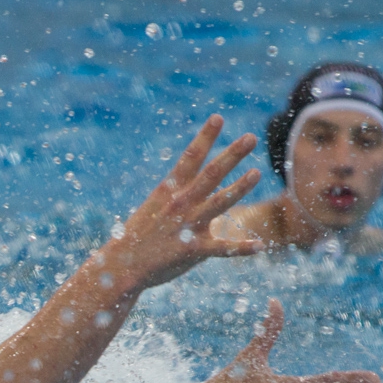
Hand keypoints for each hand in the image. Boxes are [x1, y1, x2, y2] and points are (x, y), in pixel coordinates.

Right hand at [99, 115, 263, 290]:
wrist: (121, 265)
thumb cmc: (140, 234)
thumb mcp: (157, 207)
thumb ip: (184, 196)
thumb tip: (211, 189)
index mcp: (170, 190)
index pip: (190, 157)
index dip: (205, 137)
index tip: (218, 118)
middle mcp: (180, 204)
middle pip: (211, 174)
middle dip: (232, 155)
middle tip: (251, 137)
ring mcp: (187, 226)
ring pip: (219, 203)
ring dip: (239, 188)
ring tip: (257, 173)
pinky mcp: (193, 250)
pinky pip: (222, 249)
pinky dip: (241, 248)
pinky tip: (260, 246)